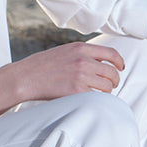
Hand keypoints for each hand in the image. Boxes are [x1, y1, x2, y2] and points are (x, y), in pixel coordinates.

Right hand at [8, 42, 124, 102]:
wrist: (25, 77)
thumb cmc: (42, 66)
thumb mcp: (64, 51)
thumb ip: (82, 54)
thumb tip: (101, 62)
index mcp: (80, 48)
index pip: (111, 53)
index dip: (119, 62)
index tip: (120, 67)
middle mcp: (83, 60)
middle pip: (111, 72)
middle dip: (114, 80)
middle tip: (111, 85)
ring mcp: (81, 76)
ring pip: (107, 86)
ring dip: (106, 91)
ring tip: (98, 92)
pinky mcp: (76, 91)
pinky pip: (97, 97)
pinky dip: (97, 99)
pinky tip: (90, 98)